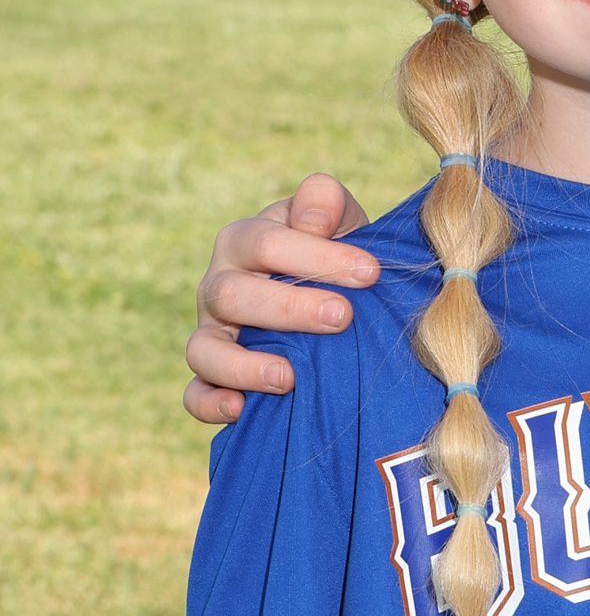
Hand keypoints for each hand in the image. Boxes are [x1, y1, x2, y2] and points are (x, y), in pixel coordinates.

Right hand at [184, 178, 377, 423]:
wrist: (336, 301)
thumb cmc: (335, 258)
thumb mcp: (340, 222)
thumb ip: (328, 205)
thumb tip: (314, 217)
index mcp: (245, 241)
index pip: (267, 243)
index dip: (317, 256)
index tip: (369, 273)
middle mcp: (219, 285)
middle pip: (232, 294)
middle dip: (289, 307)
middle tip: (343, 317)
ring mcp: (212, 333)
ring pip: (203, 348)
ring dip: (243, 365)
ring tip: (289, 377)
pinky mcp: (212, 376)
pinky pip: (195, 394)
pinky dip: (211, 403)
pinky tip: (241, 410)